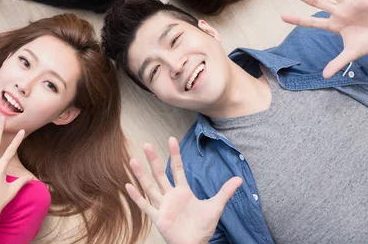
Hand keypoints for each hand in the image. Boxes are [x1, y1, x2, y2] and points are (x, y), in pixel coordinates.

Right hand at [126, 138, 242, 243]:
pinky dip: (137, 196)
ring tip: (132, 160)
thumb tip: (240, 179)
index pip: (177, 169)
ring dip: (141, 174)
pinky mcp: (158, 218)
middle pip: (160, 174)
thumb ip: (225, 192)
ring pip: (150, 187)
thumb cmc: (203, 228)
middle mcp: (171, 196)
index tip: (171, 139)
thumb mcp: (216, 206)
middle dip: (154, 159)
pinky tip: (127, 186)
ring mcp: (163, 206)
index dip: (175, 154)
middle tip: (146, 144)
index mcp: (183, 191)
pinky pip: (145, 205)